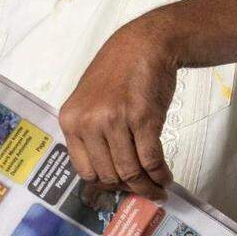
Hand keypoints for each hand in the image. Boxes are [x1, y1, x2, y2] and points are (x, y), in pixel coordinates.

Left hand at [58, 15, 176, 197]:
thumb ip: (91, 134)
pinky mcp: (142, 119)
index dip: (105, 183)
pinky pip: (150, 159)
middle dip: (128, 187)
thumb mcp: (90, 102)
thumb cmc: (119, 72)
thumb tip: (108, 173)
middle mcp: (88, 122)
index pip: (85, 170)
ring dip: (147, 186)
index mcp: (71, 121)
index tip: (120, 186)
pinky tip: (165, 177)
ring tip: (158, 189)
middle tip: (143, 190)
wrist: (144, 44)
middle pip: (108, 174)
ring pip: (130, 171)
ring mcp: (115, 120)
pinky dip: (159, 174)